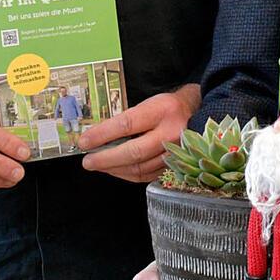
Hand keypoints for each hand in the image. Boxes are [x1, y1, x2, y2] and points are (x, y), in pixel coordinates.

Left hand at [80, 84, 199, 181]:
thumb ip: (125, 120)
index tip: (84, 141)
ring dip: (114, 169)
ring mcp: (175, 152)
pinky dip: (127, 174)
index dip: (102, 135)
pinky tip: (115, 169)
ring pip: (139, 168)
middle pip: (134, 152)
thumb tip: (96, 136)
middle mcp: (171, 132)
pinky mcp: (174, 166)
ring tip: (98, 165)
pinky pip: (146, 176)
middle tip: (88, 161)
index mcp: (163, 110)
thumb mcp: (148, 104)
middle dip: (106, 158)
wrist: (195, 114)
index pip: (127, 124)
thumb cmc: (166, 108)